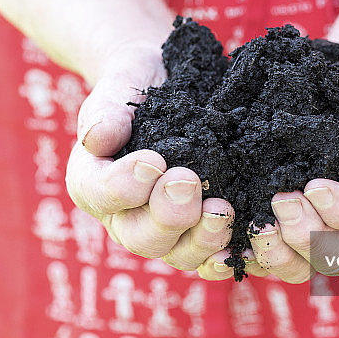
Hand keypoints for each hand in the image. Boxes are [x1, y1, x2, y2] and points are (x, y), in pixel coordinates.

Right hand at [65, 45, 242, 279]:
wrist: (169, 82)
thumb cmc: (139, 83)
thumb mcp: (121, 83)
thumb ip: (107, 110)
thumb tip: (99, 139)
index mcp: (93, 180)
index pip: (99, 195)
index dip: (123, 187)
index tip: (153, 161)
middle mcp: (124, 214)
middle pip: (140, 236)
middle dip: (167, 214)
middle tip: (189, 181)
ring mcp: (163, 227)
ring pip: (177, 253)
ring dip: (201, 238)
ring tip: (222, 211)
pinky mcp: (198, 229)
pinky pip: (209, 255)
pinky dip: (225, 255)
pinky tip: (244, 245)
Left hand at [243, 60, 338, 283]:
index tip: (316, 186)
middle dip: (308, 232)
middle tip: (281, 199)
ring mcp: (327, 246)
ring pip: (305, 268)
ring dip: (278, 252)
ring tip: (257, 224)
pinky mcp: (293, 242)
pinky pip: (275, 261)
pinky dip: (252, 257)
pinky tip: (228, 249)